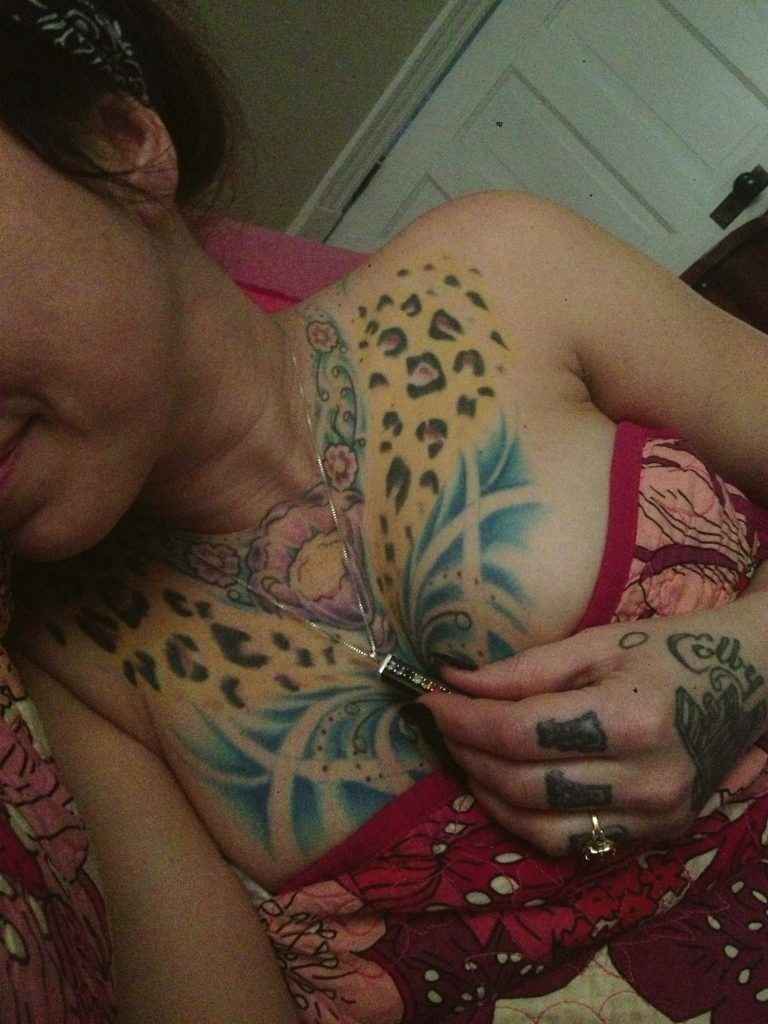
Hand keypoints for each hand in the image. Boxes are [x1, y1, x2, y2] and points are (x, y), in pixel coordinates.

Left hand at [420, 602, 767, 857]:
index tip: (427, 698)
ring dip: (485, 791)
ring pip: (539, 826)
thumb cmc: (667, 650)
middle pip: (523, 782)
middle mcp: (647, 780)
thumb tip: (452, 682)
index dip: (463, 719)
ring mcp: (654, 817)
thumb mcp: (596, 643)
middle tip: (441, 722)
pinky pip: (569, 843)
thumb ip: (522, 669)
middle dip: (466, 751)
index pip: (521, 731)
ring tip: (463, 752)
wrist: (746, 682)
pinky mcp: (654, 837)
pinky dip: (522, 819)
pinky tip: (501, 785)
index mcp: (633, 718)